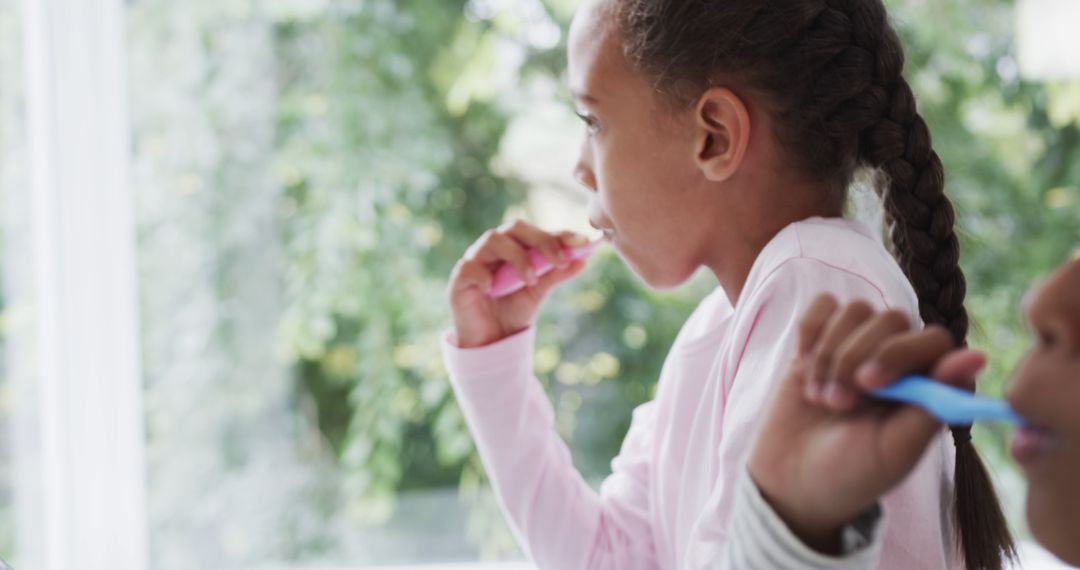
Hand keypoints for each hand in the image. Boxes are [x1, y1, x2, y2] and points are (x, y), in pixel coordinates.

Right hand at [449, 219, 589, 347]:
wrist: (491, 340)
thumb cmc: (513, 310)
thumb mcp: (538, 293)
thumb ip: (556, 275)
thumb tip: (584, 260)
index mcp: (516, 247)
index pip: (538, 232)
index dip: (559, 234)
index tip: (583, 242)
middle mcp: (496, 248)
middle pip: (515, 228)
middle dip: (541, 240)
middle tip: (559, 260)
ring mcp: (476, 260)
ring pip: (493, 240)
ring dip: (516, 257)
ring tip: (530, 281)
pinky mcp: (460, 278)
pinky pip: (469, 267)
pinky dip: (483, 275)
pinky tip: (492, 289)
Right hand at [747, 295, 984, 552]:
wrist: (795, 480)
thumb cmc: (854, 472)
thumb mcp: (895, 449)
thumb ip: (934, 404)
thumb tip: (977, 356)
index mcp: (928, 384)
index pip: (934, 339)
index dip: (901, 352)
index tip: (868, 384)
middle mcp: (898, 357)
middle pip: (889, 319)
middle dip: (855, 358)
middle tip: (838, 404)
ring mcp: (858, 344)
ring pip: (853, 311)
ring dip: (829, 354)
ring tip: (821, 398)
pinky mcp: (820, 338)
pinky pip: (822, 305)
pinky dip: (810, 332)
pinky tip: (805, 365)